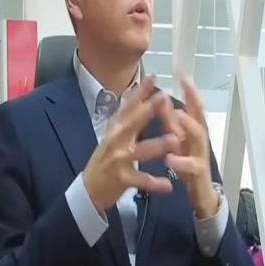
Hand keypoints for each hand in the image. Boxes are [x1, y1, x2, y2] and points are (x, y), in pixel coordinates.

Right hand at [83, 77, 180, 212]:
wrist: (90, 188)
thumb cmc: (107, 158)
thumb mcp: (114, 135)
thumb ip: (128, 118)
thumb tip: (139, 94)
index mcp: (116, 128)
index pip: (128, 106)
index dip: (140, 91)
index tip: (153, 76)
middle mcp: (116, 140)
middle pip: (133, 122)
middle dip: (148, 109)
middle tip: (163, 97)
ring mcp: (118, 159)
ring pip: (140, 150)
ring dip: (157, 145)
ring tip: (175, 140)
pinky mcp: (122, 178)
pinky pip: (141, 180)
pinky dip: (155, 183)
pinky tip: (169, 186)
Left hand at [164, 79, 218, 218]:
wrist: (201, 195)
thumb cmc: (187, 163)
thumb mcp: (177, 140)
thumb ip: (170, 121)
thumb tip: (162, 98)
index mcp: (192, 129)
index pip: (193, 105)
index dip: (189, 90)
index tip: (182, 73)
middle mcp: (199, 138)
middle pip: (200, 115)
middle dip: (193, 99)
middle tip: (186, 85)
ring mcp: (200, 154)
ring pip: (198, 137)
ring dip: (188, 125)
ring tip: (178, 114)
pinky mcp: (197, 173)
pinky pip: (191, 166)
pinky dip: (180, 161)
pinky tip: (170, 158)